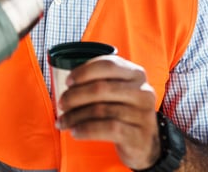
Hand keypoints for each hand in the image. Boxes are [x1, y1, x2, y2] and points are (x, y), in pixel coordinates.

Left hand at [55, 55, 160, 169]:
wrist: (146, 143)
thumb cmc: (124, 112)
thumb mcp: (118, 91)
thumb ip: (99, 82)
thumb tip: (68, 85)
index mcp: (136, 74)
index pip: (108, 64)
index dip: (84, 71)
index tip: (68, 82)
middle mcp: (143, 91)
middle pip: (101, 88)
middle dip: (74, 96)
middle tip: (62, 104)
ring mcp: (143, 114)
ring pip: (100, 110)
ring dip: (75, 116)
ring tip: (63, 122)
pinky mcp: (139, 135)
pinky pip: (107, 129)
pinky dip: (86, 130)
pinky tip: (75, 132)